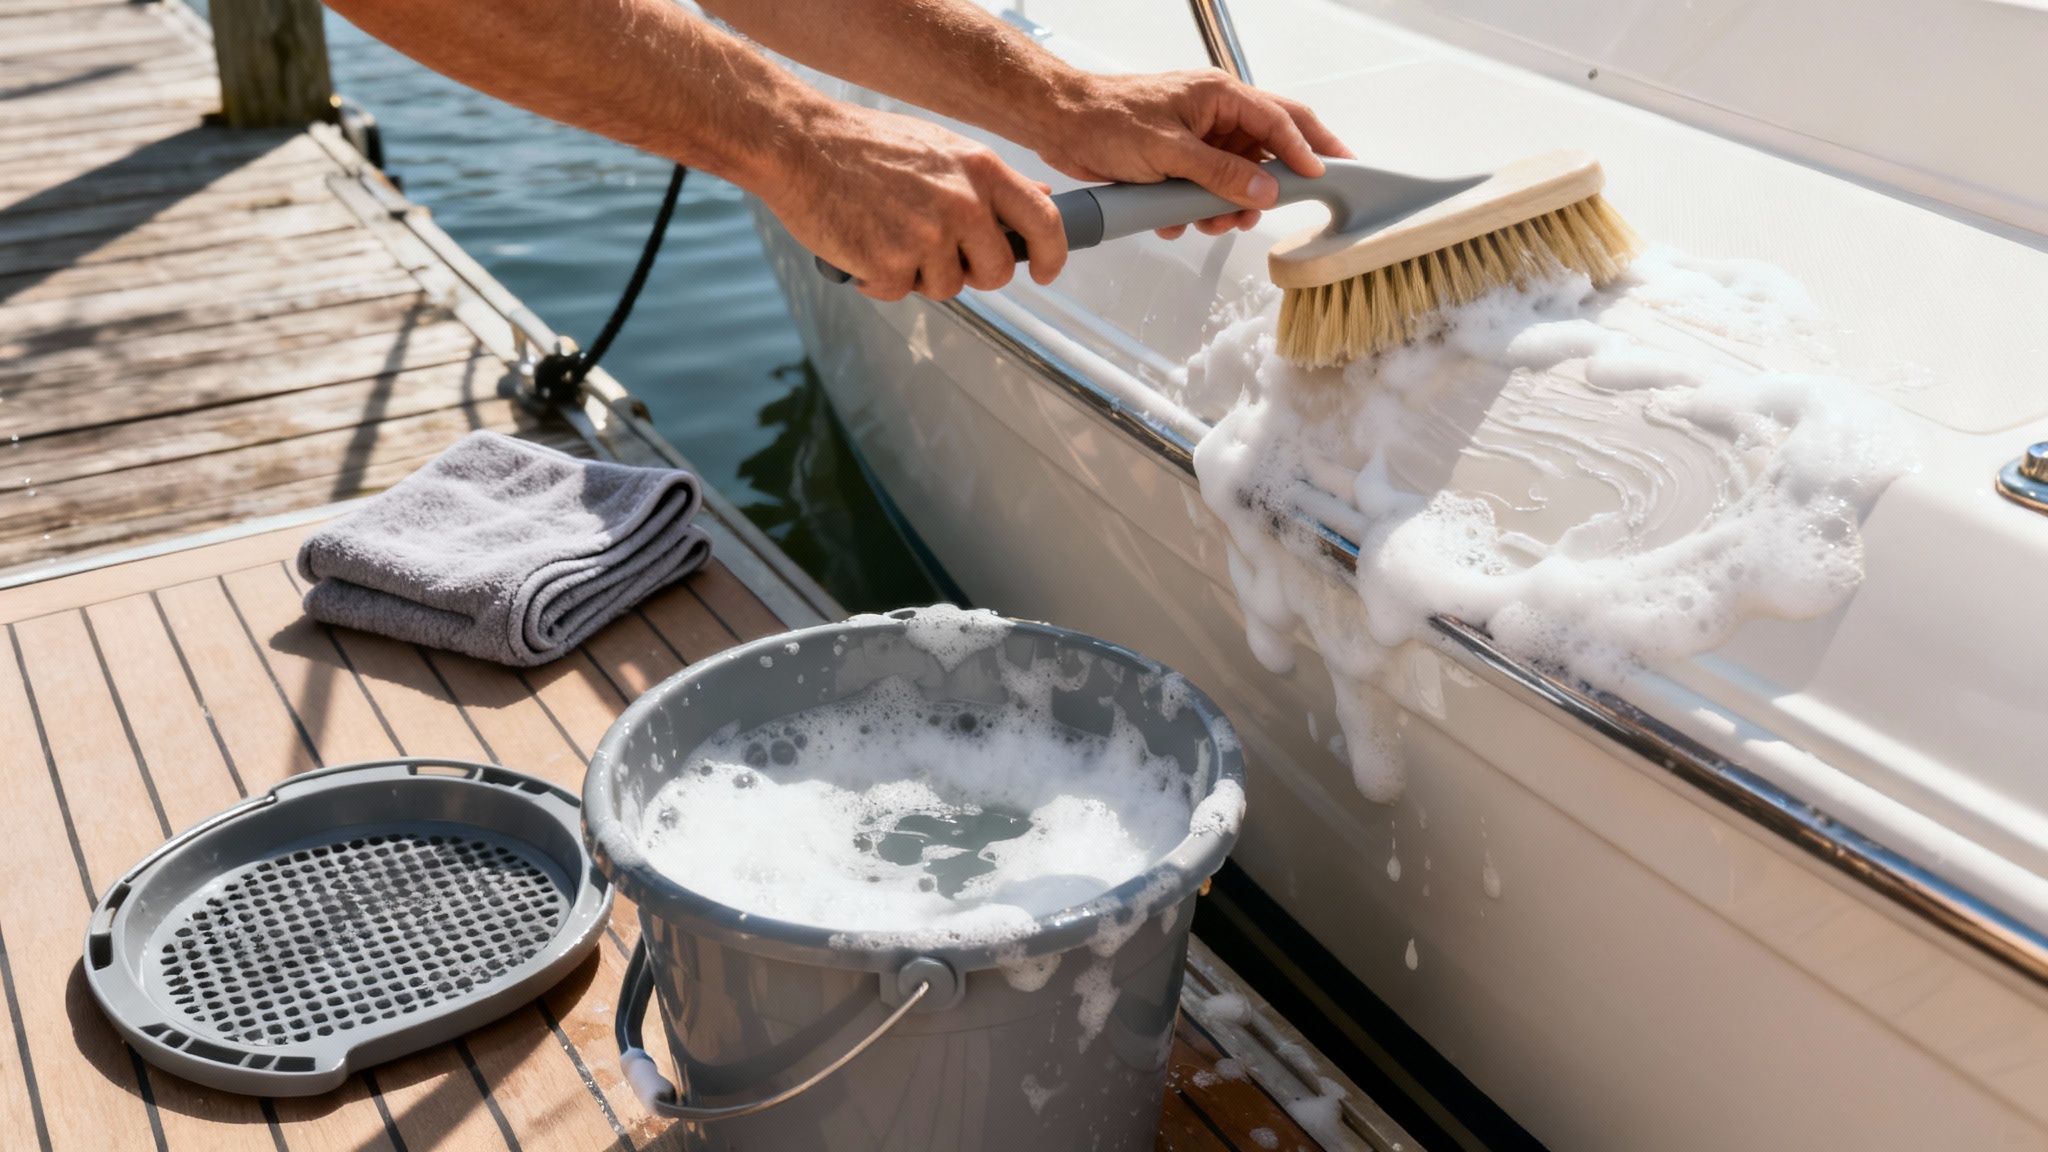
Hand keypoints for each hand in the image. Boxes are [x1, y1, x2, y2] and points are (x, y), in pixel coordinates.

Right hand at [762, 103, 1065, 301]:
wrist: (801, 145)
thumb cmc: (867, 146)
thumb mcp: (942, 147)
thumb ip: (989, 180)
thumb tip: (1041, 197)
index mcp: (981, 169)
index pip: (1044, 221)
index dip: (1053, 255)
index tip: (1047, 272)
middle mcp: (963, 203)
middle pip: (998, 271)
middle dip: (974, 274)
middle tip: (940, 258)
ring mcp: (928, 236)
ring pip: (947, 288)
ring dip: (919, 275)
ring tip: (887, 237)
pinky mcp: (891, 264)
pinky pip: (900, 293)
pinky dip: (879, 280)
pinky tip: (861, 246)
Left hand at [1031, 70, 1351, 237]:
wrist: (1060, 125)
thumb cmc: (1107, 119)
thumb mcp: (1170, 151)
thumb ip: (1220, 173)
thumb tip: (1265, 191)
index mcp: (1220, 96)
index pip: (1282, 119)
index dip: (1308, 149)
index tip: (1326, 176)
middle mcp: (1214, 114)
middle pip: (1264, 149)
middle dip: (1268, 186)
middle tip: (1269, 213)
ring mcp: (1197, 139)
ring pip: (1234, 177)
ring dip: (1226, 206)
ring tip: (1213, 224)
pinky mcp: (1177, 162)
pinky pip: (1204, 190)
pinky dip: (1196, 209)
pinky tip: (1176, 219)